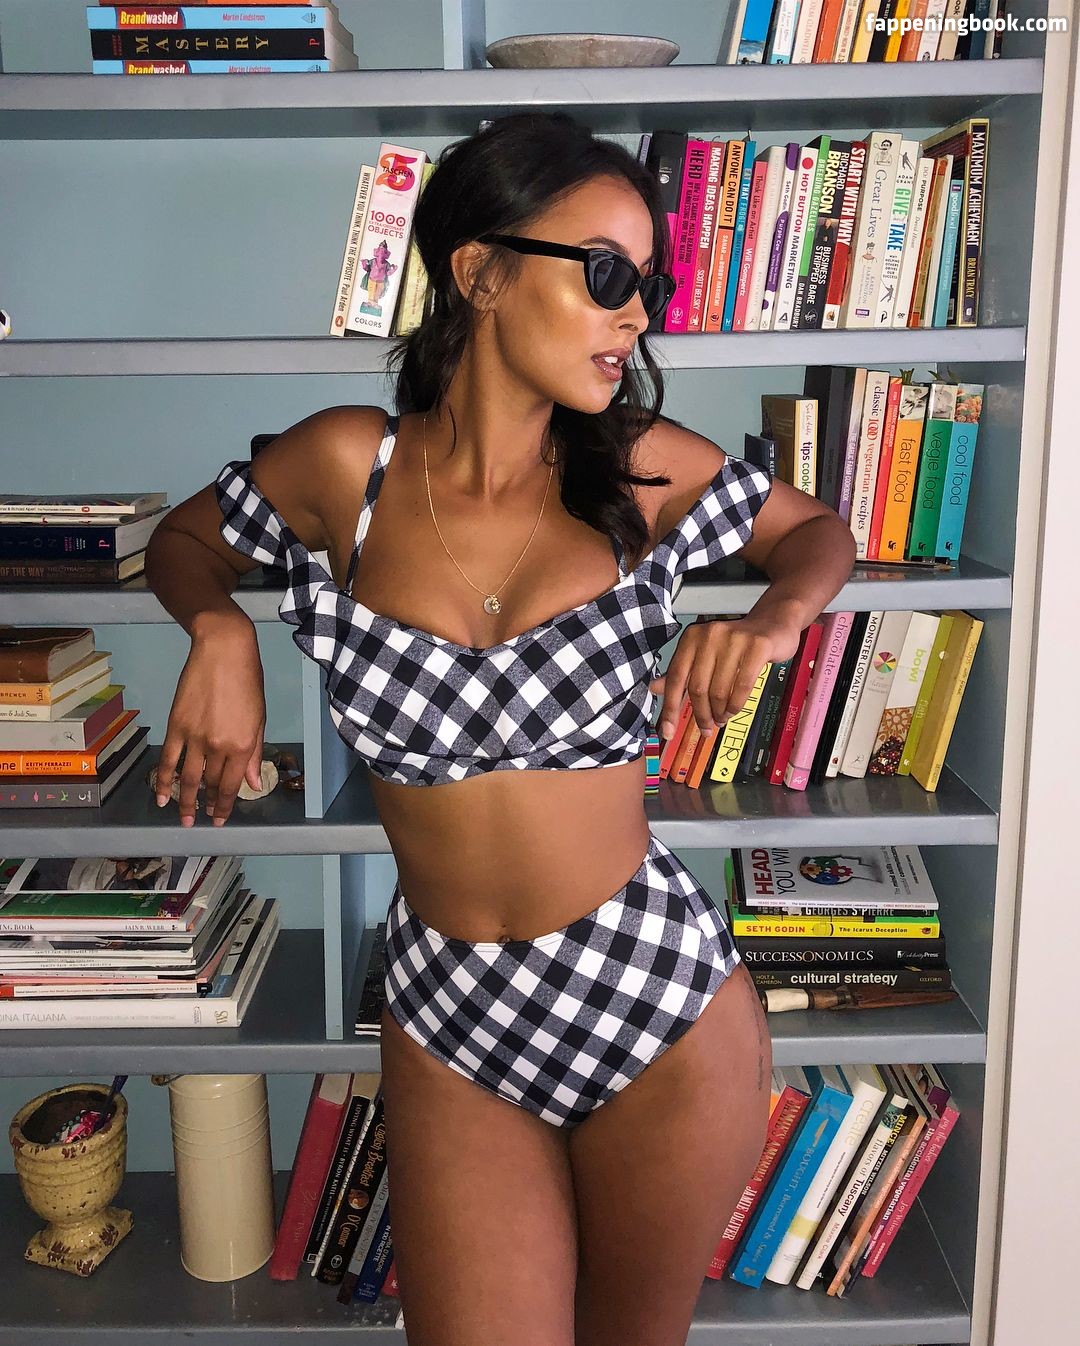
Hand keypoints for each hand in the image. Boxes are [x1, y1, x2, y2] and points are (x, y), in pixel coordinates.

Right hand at [155, 616, 265, 827]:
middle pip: (211, 784)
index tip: (220, 819)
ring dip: (185, 801)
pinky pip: (168, 760)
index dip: (226, 805)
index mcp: (243, 745)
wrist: (224, 651)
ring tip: (184, 818)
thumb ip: (253, 754)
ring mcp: (195, 738)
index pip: (232, 784)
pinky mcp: (176, 727)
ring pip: (188, 778)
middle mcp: (219, 746)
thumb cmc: (248, 681)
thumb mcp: (259, 718)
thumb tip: (252, 784)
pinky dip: (163, 781)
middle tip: (203, 821)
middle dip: (208, 806)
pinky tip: (161, 798)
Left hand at [649, 610, 804, 739]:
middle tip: (705, 729)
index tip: (667, 731)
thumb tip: (654, 689)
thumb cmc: (735, 644)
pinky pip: (742, 686)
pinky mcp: (757, 646)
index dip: (669, 707)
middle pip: (697, 687)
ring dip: (719, 712)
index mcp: (692, 637)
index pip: (676, 677)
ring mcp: (734, 639)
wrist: (773, 623)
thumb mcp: (705, 654)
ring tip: (721, 719)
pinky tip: (733, 712)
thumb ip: (682, 672)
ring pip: (720, 690)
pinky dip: (736, 705)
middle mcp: (709, 635)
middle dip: (701, 714)